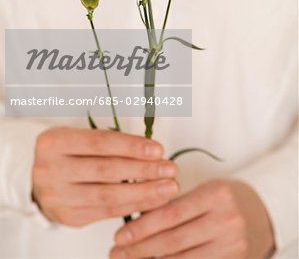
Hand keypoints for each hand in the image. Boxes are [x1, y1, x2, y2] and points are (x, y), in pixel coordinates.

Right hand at [32, 127, 177, 226]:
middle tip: (171, 169)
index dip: (131, 146)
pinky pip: (106, 213)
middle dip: (143, 170)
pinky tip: (152, 200)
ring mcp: (58, 197)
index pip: (99, 143)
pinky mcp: (68, 217)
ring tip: (169, 187)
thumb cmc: (67, 152)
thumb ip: (109, 142)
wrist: (36, 177)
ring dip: (144, 193)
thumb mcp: (78, 137)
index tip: (158, 149)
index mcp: (54, 142)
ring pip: (107, 196)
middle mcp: (51, 170)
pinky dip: (133, 206)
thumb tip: (152, 151)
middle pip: (105, 170)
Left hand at [111, 179, 274, 258]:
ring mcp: (232, 245)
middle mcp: (226, 221)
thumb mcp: (202, 190)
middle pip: (174, 240)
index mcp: (216, 194)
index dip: (143, 226)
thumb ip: (174, 204)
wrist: (260, 212)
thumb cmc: (222, 198)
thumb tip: (135, 222)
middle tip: (116, 252)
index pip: (171, 213)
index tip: (119, 235)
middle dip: (140, 248)